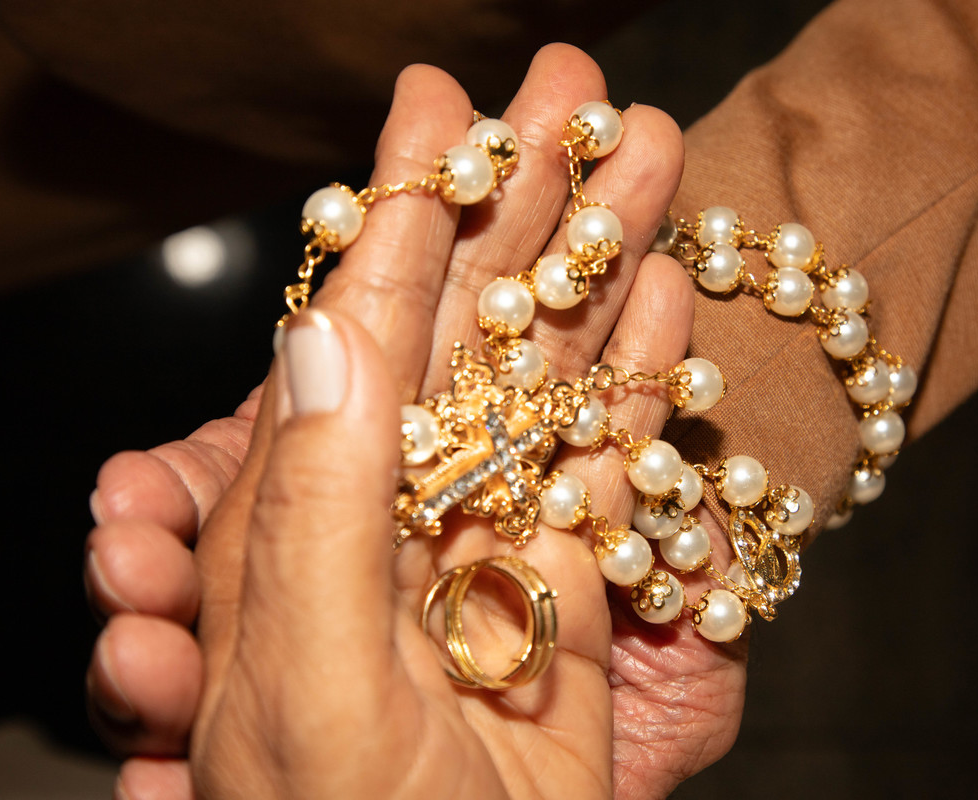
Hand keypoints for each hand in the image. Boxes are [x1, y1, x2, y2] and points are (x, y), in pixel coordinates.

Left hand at [86, 44, 746, 798]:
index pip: (356, 329)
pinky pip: (606, 453)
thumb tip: (325, 334)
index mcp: (309, 510)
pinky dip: (637, 373)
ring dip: (596, 266)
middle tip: (574, 91)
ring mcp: (495, 528)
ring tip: (648, 154)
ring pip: (549, 370)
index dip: (397, 212)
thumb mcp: (309, 672)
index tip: (436, 108)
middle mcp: (400, 498)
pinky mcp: (571, 573)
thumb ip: (312, 501)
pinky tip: (669, 288)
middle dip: (516, 205)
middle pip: (465, 322)